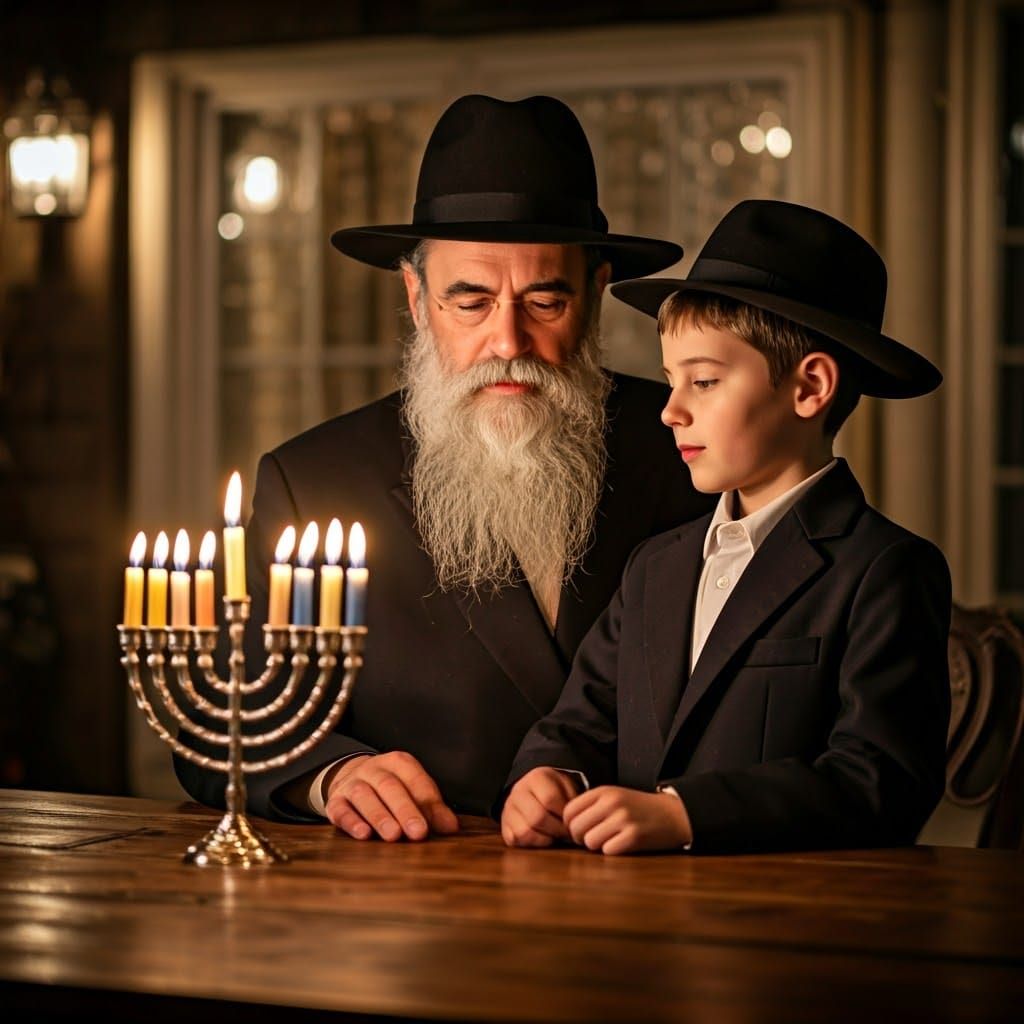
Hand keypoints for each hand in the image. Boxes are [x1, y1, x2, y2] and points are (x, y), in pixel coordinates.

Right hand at [324, 751, 459, 841]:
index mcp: (398, 763)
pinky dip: (352, 822)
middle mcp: (374, 770)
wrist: (350, 779)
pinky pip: (341, 810)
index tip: (442, 826)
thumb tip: (452, 828)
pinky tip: (364, 835)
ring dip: (380, 817)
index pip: (415, 779)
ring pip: (364, 796)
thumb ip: (432, 809)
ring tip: (393, 836)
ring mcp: (352, 784)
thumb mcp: (413, 792)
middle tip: (418, 833)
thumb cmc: (390, 790)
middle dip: (405, 810)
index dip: (428, 802)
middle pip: (390, 787)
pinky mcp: (335, 802)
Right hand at [501, 767, 579, 847]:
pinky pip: (515, 841)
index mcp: (536, 777)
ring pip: (525, 832)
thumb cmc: (556, 791)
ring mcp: (508, 809)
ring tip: (555, 837)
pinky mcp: (504, 826)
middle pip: (537, 817)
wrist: (533, 791)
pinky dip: (531, 844)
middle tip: (567, 834)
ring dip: (545, 840)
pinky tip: (542, 839)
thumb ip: (574, 800)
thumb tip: (577, 821)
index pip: (550, 799)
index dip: (565, 816)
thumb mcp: (567, 786)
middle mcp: (518, 791)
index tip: (574, 822)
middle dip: (557, 830)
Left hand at [563, 786, 691, 854]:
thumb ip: (590, 806)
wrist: (672, 814)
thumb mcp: (613, 797)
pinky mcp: (634, 837)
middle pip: (576, 829)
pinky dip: (612, 852)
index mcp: (603, 791)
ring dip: (597, 846)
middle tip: (593, 839)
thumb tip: (565, 826)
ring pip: (590, 842)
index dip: (570, 825)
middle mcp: (611, 803)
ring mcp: (623, 819)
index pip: (569, 811)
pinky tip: (622, 845)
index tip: (581, 830)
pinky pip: (608, 851)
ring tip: (610, 840)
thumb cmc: (637, 808)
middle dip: (581, 839)